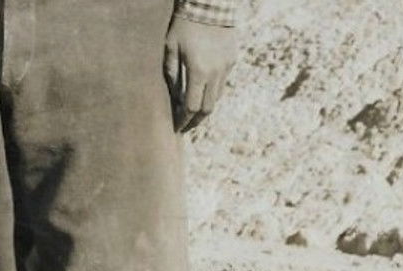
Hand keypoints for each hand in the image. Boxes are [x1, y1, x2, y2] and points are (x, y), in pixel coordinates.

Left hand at [164, 17, 238, 132]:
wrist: (209, 6)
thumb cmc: (184, 26)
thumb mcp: (170, 49)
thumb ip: (171, 75)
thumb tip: (172, 97)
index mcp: (199, 72)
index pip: (192, 107)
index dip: (184, 120)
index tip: (177, 128)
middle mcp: (216, 73)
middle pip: (208, 107)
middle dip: (196, 121)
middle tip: (186, 126)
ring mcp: (226, 66)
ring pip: (217, 96)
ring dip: (206, 107)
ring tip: (194, 113)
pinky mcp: (232, 59)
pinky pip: (223, 82)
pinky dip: (212, 91)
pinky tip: (203, 92)